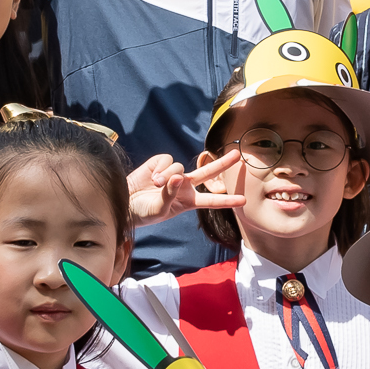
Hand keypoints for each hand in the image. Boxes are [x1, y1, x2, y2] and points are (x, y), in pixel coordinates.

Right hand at [128, 151, 250, 224]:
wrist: (125, 202)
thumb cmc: (143, 212)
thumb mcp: (159, 209)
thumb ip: (170, 194)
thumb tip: (178, 176)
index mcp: (188, 201)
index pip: (211, 201)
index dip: (227, 200)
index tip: (244, 200)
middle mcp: (184, 185)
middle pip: (207, 173)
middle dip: (222, 164)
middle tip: (237, 156)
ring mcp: (173, 173)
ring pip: (181, 166)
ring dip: (168, 175)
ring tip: (156, 185)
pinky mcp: (161, 163)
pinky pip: (168, 160)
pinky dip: (161, 168)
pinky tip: (152, 177)